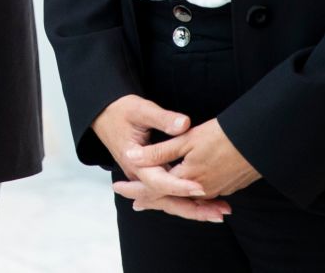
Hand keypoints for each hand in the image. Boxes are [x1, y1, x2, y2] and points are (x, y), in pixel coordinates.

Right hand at [92, 94, 228, 222]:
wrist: (105, 115)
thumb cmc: (121, 111)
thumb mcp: (140, 109)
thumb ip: (163, 118)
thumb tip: (184, 124)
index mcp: (134, 162)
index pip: (159, 181)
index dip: (180, 186)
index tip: (201, 188)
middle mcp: (139, 176)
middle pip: (166, 200)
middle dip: (194, 209)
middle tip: (219, 214)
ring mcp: (144, 179)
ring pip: (169, 201)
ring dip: (194, 209)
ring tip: (219, 214)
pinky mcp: (151, 177)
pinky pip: (169, 196)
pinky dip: (187, 203)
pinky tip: (205, 208)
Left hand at [129, 117, 260, 199]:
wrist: (261, 140)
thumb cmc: (223, 135)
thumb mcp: (187, 139)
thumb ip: (159, 151)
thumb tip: (132, 157)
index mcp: (188, 178)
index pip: (156, 188)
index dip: (137, 189)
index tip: (119, 188)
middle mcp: (202, 190)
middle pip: (170, 199)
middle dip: (151, 200)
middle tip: (133, 202)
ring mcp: (216, 190)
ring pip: (186, 200)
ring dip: (169, 200)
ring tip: (152, 201)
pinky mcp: (226, 186)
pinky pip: (200, 197)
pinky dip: (186, 197)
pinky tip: (183, 193)